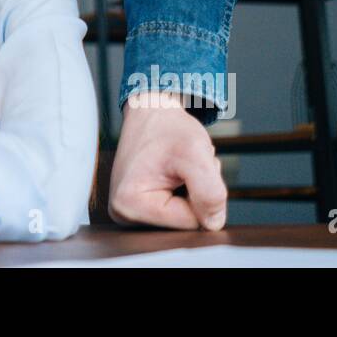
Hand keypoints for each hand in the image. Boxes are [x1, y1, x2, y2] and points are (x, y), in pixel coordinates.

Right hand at [108, 91, 227, 229]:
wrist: (151, 112)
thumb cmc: (167, 127)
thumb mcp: (196, 153)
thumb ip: (210, 192)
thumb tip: (213, 224)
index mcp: (129, 205)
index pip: (190, 222)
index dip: (200, 195)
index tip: (185, 167)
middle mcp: (124, 214)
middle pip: (185, 223)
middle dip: (196, 194)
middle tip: (184, 166)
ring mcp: (130, 213)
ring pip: (184, 217)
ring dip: (192, 192)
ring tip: (178, 167)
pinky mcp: (139, 209)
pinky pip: (177, 212)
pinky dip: (185, 192)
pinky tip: (174, 174)